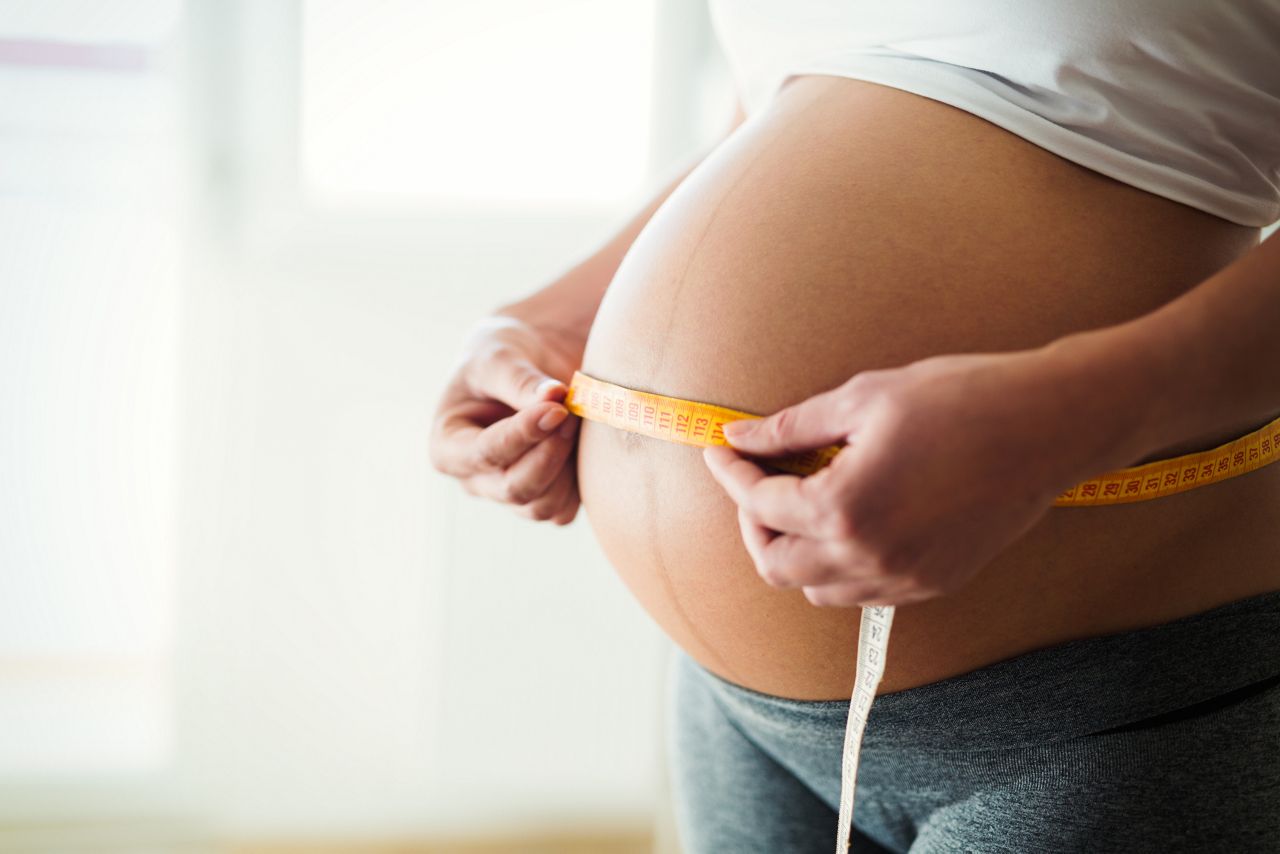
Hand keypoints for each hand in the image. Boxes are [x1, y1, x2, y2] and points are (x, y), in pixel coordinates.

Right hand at [429, 315, 583, 523]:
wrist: (525, 365)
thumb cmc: (499, 359)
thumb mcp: (499, 358)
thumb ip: (520, 379)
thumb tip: (554, 397)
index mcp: (448, 447)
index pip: (485, 453)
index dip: (523, 434)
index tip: (556, 408)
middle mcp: (474, 480)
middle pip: (515, 489)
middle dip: (549, 453)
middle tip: (570, 412)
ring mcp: (508, 494)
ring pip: (543, 506)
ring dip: (567, 466)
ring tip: (575, 420)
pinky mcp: (542, 499)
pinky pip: (565, 509)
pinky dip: (580, 482)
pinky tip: (580, 443)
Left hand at [702, 350, 1096, 606]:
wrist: (1051, 425)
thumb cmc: (960, 398)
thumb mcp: (864, 399)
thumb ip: (791, 428)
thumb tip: (740, 438)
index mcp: (843, 510)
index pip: (759, 505)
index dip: (731, 474)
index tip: (720, 449)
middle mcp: (869, 559)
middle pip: (776, 565)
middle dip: (754, 523)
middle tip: (758, 479)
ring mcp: (904, 580)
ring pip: (815, 589)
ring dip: (793, 550)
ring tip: (801, 499)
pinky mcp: (934, 583)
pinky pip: (861, 592)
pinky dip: (836, 566)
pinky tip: (847, 520)